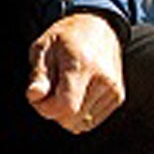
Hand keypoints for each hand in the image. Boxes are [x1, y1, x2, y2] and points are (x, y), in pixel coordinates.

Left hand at [26, 13, 125, 133]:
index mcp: (83, 64)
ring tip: (63, 90)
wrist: (99, 28)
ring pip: (81, 125)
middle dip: (53, 111)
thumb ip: (38, 75)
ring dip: (66, 114)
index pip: (66, 106)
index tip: (38, 96)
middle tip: (48, 91)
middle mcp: (103, 79)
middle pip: (71, 119)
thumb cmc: (66, 38)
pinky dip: (79, 115)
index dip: (45, 108)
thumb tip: (35, 96)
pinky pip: (91, 123)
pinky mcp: (118, 97)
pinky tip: (76, 95)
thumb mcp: (43, 47)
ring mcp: (114, 90)